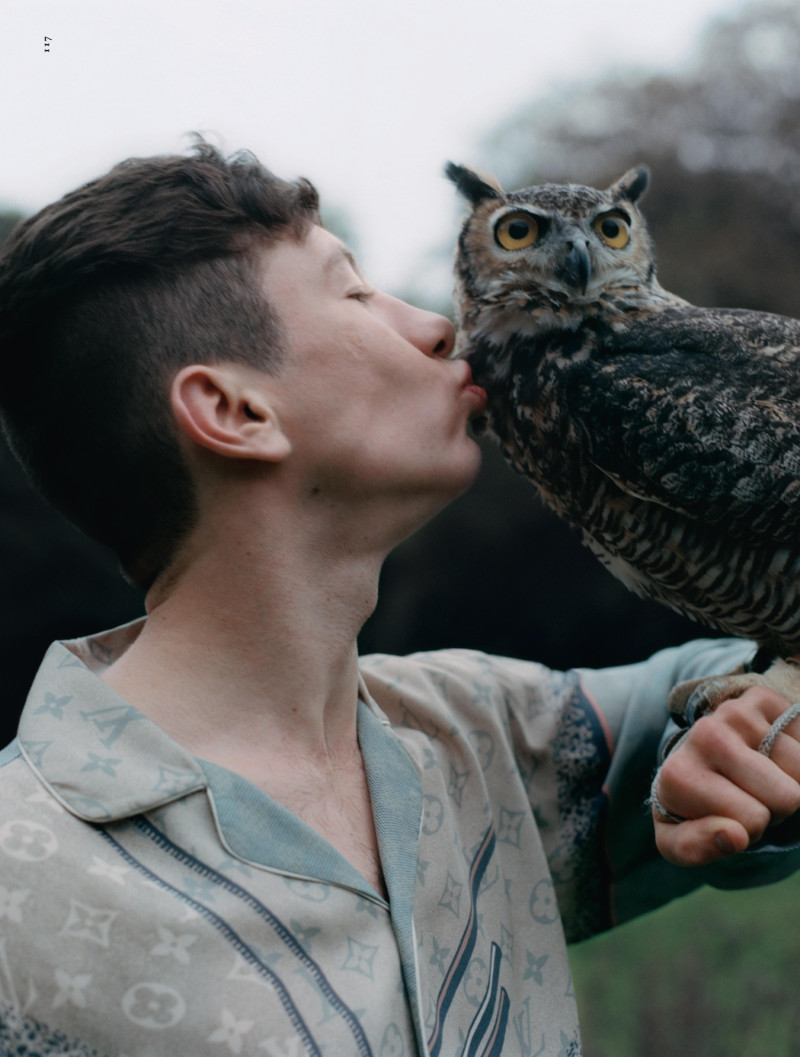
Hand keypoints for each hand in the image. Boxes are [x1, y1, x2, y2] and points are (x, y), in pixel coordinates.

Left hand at [653, 686, 799, 866]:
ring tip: (757, 778)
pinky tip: (770, 757)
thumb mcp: (677, 839)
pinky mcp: (759, 697)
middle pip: (786, 798)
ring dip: (790, 783)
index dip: (749, 831)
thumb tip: (733, 836)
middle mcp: (703, 735)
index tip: (727, 817)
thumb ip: (695, 848)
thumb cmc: (694, 807)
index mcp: (676, 776)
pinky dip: (797, 759)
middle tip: (748, 797)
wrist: (698, 760)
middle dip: (774, 808)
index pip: (750, 822)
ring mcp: (732, 712)